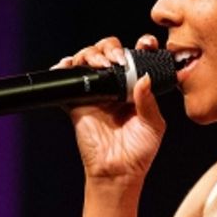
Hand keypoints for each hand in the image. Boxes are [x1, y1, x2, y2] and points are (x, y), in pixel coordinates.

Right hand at [54, 35, 166, 183]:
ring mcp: (94, 92)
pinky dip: (63, 68)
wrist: (118, 172)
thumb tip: (143, 78)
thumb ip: (148, 101)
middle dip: (111, 48)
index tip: (147, 44)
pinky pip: (66, 80)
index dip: (141, 45)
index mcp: (134, 87)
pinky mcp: (76, 102)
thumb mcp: (153, 125)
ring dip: (91, 54)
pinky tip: (69, 65)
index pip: (136, 57)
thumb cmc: (139, 152)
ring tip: (101, 64)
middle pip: (107, 51)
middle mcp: (114, 85)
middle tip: (118, 59)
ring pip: (87, 59)